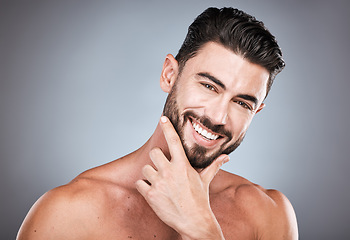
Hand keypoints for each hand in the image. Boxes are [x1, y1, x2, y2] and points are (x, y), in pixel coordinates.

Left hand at [136, 116, 228, 239]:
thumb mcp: (205, 180)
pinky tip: (154, 192)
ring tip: (160, 183)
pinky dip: (144, 187)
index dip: (167, 127)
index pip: (174, 141)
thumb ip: (214, 166)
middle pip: (154, 153)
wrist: (193, 221)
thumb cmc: (200, 199)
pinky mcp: (150, 194)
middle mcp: (170, 171)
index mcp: (183, 165)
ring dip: (150, 174)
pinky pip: (140, 183)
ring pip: (145, 169)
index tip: (162, 118)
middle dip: (156, 159)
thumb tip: (226, 157)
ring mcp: (159, 183)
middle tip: (162, 167)